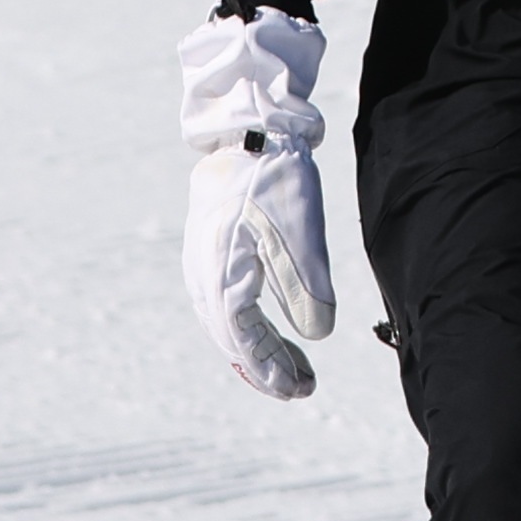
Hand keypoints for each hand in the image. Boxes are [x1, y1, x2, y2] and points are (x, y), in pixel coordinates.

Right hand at [179, 6, 334, 396]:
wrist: (250, 130)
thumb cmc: (275, 179)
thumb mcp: (301, 234)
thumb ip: (307, 289)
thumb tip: (316, 335)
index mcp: (221, 274)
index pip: (243, 339)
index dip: (271, 368)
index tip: (298, 390)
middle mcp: (204, 276)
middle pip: (233, 339)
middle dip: (267, 367)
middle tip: (302, 389)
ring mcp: (204, 265)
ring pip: (229, 324)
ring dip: (260, 350)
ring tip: (294, 370)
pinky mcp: (214, 254)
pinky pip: (228, 305)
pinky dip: (251, 327)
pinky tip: (275, 335)